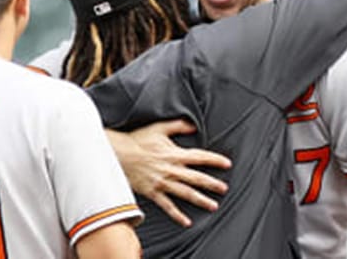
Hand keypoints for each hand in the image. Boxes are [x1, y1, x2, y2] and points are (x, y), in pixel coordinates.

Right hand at [107, 120, 231, 226]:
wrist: (119, 154)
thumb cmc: (138, 139)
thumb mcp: (159, 128)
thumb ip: (178, 125)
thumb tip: (194, 125)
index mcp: (175, 154)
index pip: (200, 157)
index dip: (215, 160)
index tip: (227, 164)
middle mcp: (171, 170)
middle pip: (196, 178)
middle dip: (212, 183)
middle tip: (224, 188)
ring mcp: (162, 182)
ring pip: (186, 193)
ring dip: (201, 200)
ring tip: (213, 205)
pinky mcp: (153, 192)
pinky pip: (167, 206)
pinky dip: (177, 215)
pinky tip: (187, 222)